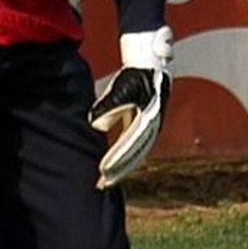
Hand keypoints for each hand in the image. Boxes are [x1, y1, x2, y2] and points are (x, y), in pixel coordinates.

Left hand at [89, 26, 172, 189]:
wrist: (152, 63)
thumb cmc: (136, 75)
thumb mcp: (121, 88)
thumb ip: (109, 107)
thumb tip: (95, 126)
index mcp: (147, 119)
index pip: (129, 146)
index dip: (115, 160)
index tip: (102, 172)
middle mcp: (152, 127)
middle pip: (134, 156)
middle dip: (118, 171)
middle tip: (101, 184)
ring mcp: (150, 128)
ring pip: (136, 154)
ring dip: (121, 168)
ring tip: (106, 180)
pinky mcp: (146, 126)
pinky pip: (136, 148)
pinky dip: (125, 159)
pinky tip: (113, 166)